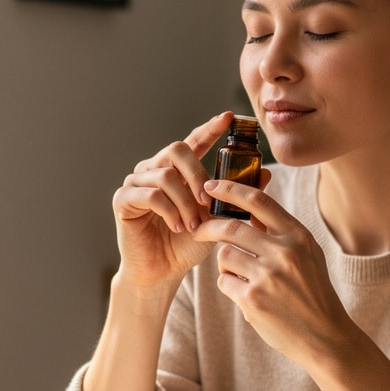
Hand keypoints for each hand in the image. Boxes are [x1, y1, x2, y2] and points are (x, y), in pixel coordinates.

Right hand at [111, 112, 232, 291]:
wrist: (162, 272)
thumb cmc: (187, 245)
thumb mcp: (217, 219)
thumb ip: (235, 196)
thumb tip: (267, 173)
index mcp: (176, 170)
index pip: (193, 141)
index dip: (210, 128)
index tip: (229, 118)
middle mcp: (154, 170)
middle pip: (176, 150)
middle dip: (197, 174)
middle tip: (207, 202)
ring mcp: (136, 183)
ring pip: (165, 175)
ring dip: (184, 202)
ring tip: (192, 225)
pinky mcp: (123, 200)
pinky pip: (149, 194)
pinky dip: (168, 210)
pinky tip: (177, 226)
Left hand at [194, 178, 357, 368]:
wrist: (325, 336)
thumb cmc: (313, 293)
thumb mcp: (307, 255)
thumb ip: (279, 233)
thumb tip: (248, 209)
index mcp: (297, 236)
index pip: (258, 200)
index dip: (230, 189)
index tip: (211, 185)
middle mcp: (283, 252)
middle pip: (231, 227)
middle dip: (208, 227)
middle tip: (198, 230)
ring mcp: (267, 276)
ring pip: (224, 256)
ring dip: (226, 265)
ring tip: (242, 277)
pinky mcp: (252, 299)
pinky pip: (224, 281)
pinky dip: (230, 286)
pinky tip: (248, 296)